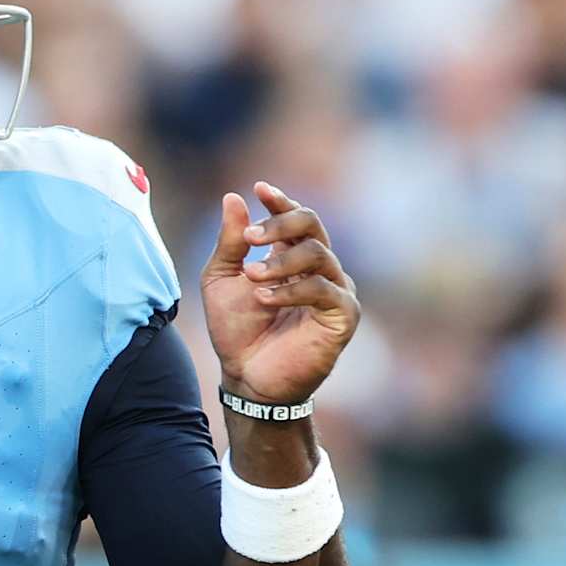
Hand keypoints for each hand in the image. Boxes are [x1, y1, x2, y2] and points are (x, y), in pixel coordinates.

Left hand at [201, 182, 359, 404]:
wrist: (245, 375)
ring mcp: (334, 290)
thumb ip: (230, 242)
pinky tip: (264, 299)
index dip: (280, 201)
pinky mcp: (343, 315)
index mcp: (291, 255)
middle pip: (313, 225)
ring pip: (318, 254)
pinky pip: (324, 289)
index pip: (295, 217)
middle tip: (250, 239)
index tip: (260, 189)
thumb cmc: (236, 328)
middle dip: (280, 224)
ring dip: (280, 262)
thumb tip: (233, 197)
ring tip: (251, 278)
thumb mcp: (221, 279)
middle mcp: (318, 268)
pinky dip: (291, 290)